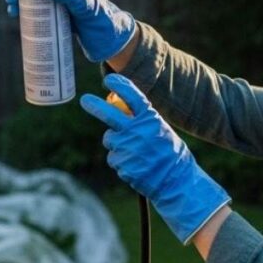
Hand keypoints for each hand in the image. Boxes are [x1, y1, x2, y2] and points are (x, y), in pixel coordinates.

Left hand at [81, 74, 230, 243]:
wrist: (177, 183)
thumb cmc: (169, 153)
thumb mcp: (160, 130)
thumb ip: (141, 120)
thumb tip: (117, 106)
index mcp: (150, 120)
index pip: (131, 96)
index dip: (119, 85)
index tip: (109, 79)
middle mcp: (137, 131)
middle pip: (108, 114)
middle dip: (94, 105)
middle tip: (85, 100)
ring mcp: (127, 148)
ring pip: (109, 139)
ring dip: (116, 143)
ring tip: (136, 152)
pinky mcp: (121, 163)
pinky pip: (113, 157)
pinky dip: (121, 160)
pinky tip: (136, 165)